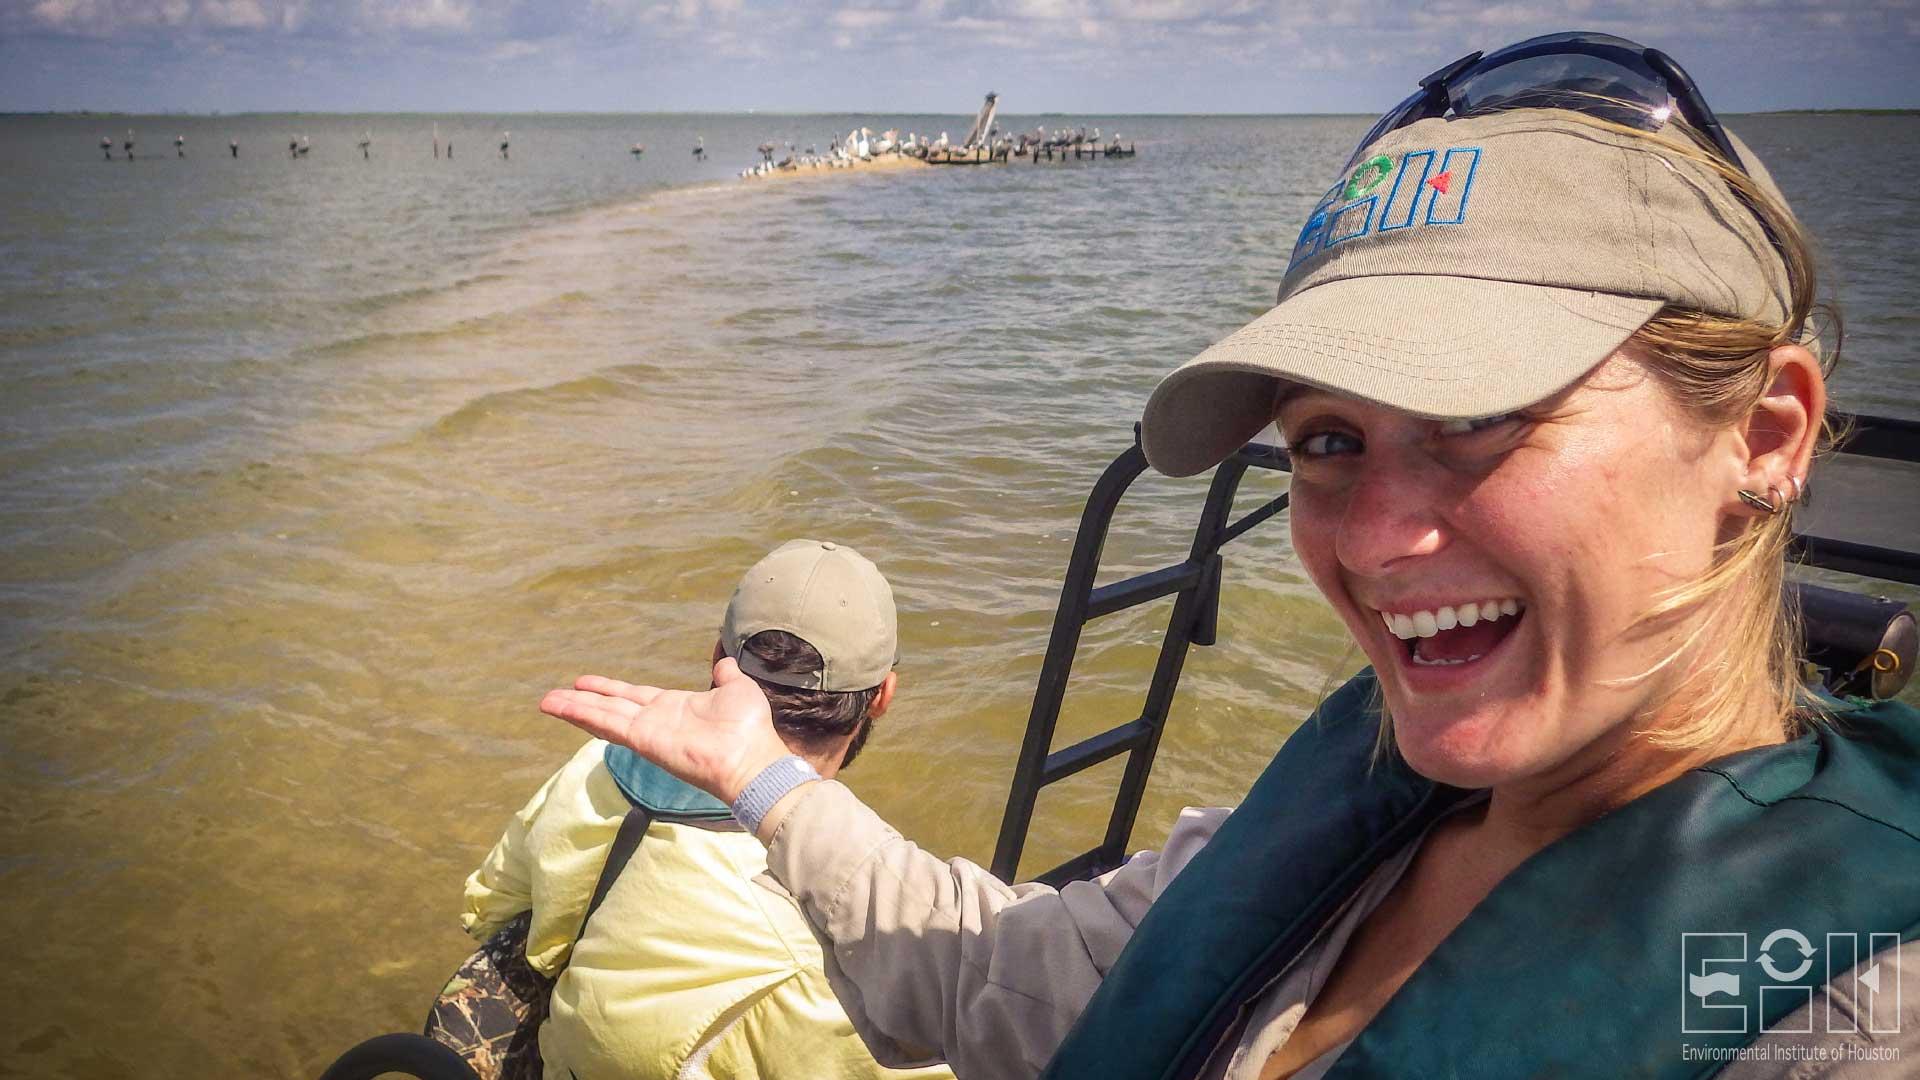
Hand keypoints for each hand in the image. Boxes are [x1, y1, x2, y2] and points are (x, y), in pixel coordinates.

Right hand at [540, 658, 789, 804]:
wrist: (752, 759)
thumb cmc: (749, 728)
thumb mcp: (737, 689)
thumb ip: (724, 675)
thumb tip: (724, 663)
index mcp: (674, 708)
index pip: (633, 697)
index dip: (609, 690)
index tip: (585, 682)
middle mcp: (655, 720)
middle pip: (610, 707)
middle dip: (583, 701)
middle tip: (554, 695)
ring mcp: (647, 732)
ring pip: (602, 716)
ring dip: (574, 709)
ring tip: (547, 701)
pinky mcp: (643, 740)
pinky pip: (608, 725)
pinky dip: (584, 716)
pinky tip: (564, 707)